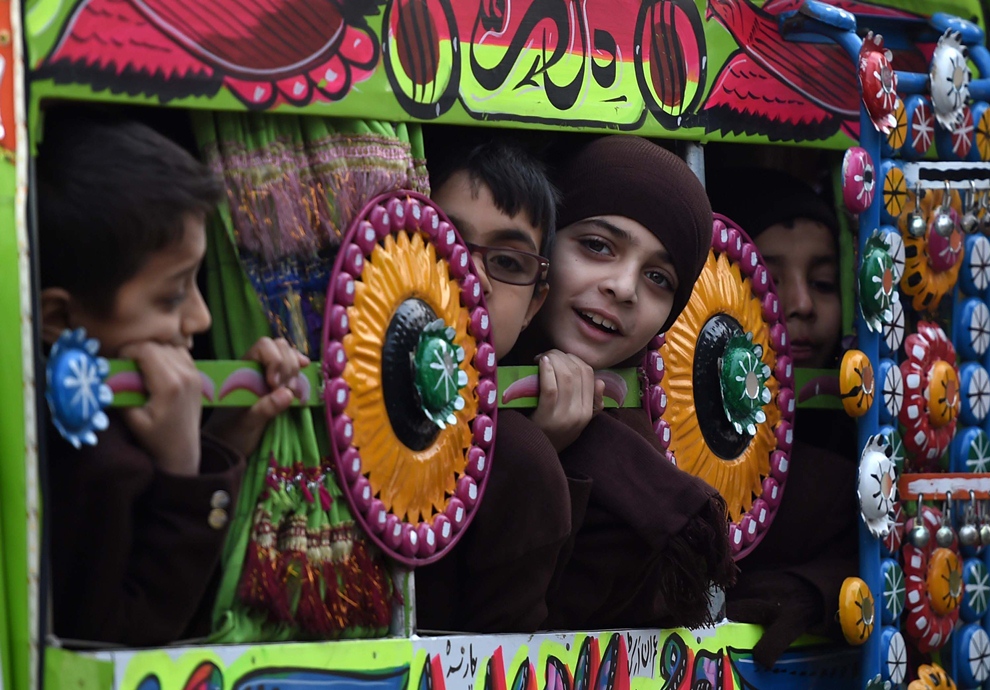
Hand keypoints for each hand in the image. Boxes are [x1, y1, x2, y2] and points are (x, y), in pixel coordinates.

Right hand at [119, 342, 204, 476]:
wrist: (182, 450)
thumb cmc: (155, 439)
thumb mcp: (133, 419)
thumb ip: (121, 393)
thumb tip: (108, 372)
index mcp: (170, 385)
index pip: (147, 349)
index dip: (129, 350)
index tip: (119, 361)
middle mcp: (187, 375)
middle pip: (158, 346)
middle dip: (138, 351)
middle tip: (127, 366)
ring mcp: (195, 375)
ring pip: (170, 347)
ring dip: (153, 352)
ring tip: (141, 368)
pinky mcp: (198, 376)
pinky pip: (181, 354)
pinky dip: (166, 355)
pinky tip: (156, 370)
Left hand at [204, 337, 309, 457]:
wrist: (230, 443)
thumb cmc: (232, 431)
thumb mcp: (246, 423)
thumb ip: (264, 408)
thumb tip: (287, 393)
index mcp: (243, 368)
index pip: (264, 346)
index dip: (275, 360)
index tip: (275, 384)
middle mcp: (256, 366)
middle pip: (280, 347)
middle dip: (288, 366)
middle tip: (285, 390)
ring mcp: (269, 373)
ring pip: (289, 355)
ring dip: (295, 371)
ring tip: (292, 392)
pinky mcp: (280, 383)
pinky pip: (293, 367)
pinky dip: (301, 369)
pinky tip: (305, 371)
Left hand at [529, 350, 604, 451]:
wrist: (536, 456)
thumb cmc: (554, 434)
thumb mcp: (578, 421)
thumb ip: (592, 403)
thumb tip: (601, 382)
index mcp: (588, 411)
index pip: (590, 375)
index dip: (575, 360)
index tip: (561, 358)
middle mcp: (580, 413)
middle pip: (577, 372)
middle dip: (562, 356)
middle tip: (548, 355)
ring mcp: (564, 416)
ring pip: (565, 376)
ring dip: (553, 359)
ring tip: (543, 357)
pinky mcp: (546, 417)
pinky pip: (550, 387)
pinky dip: (547, 370)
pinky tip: (541, 362)